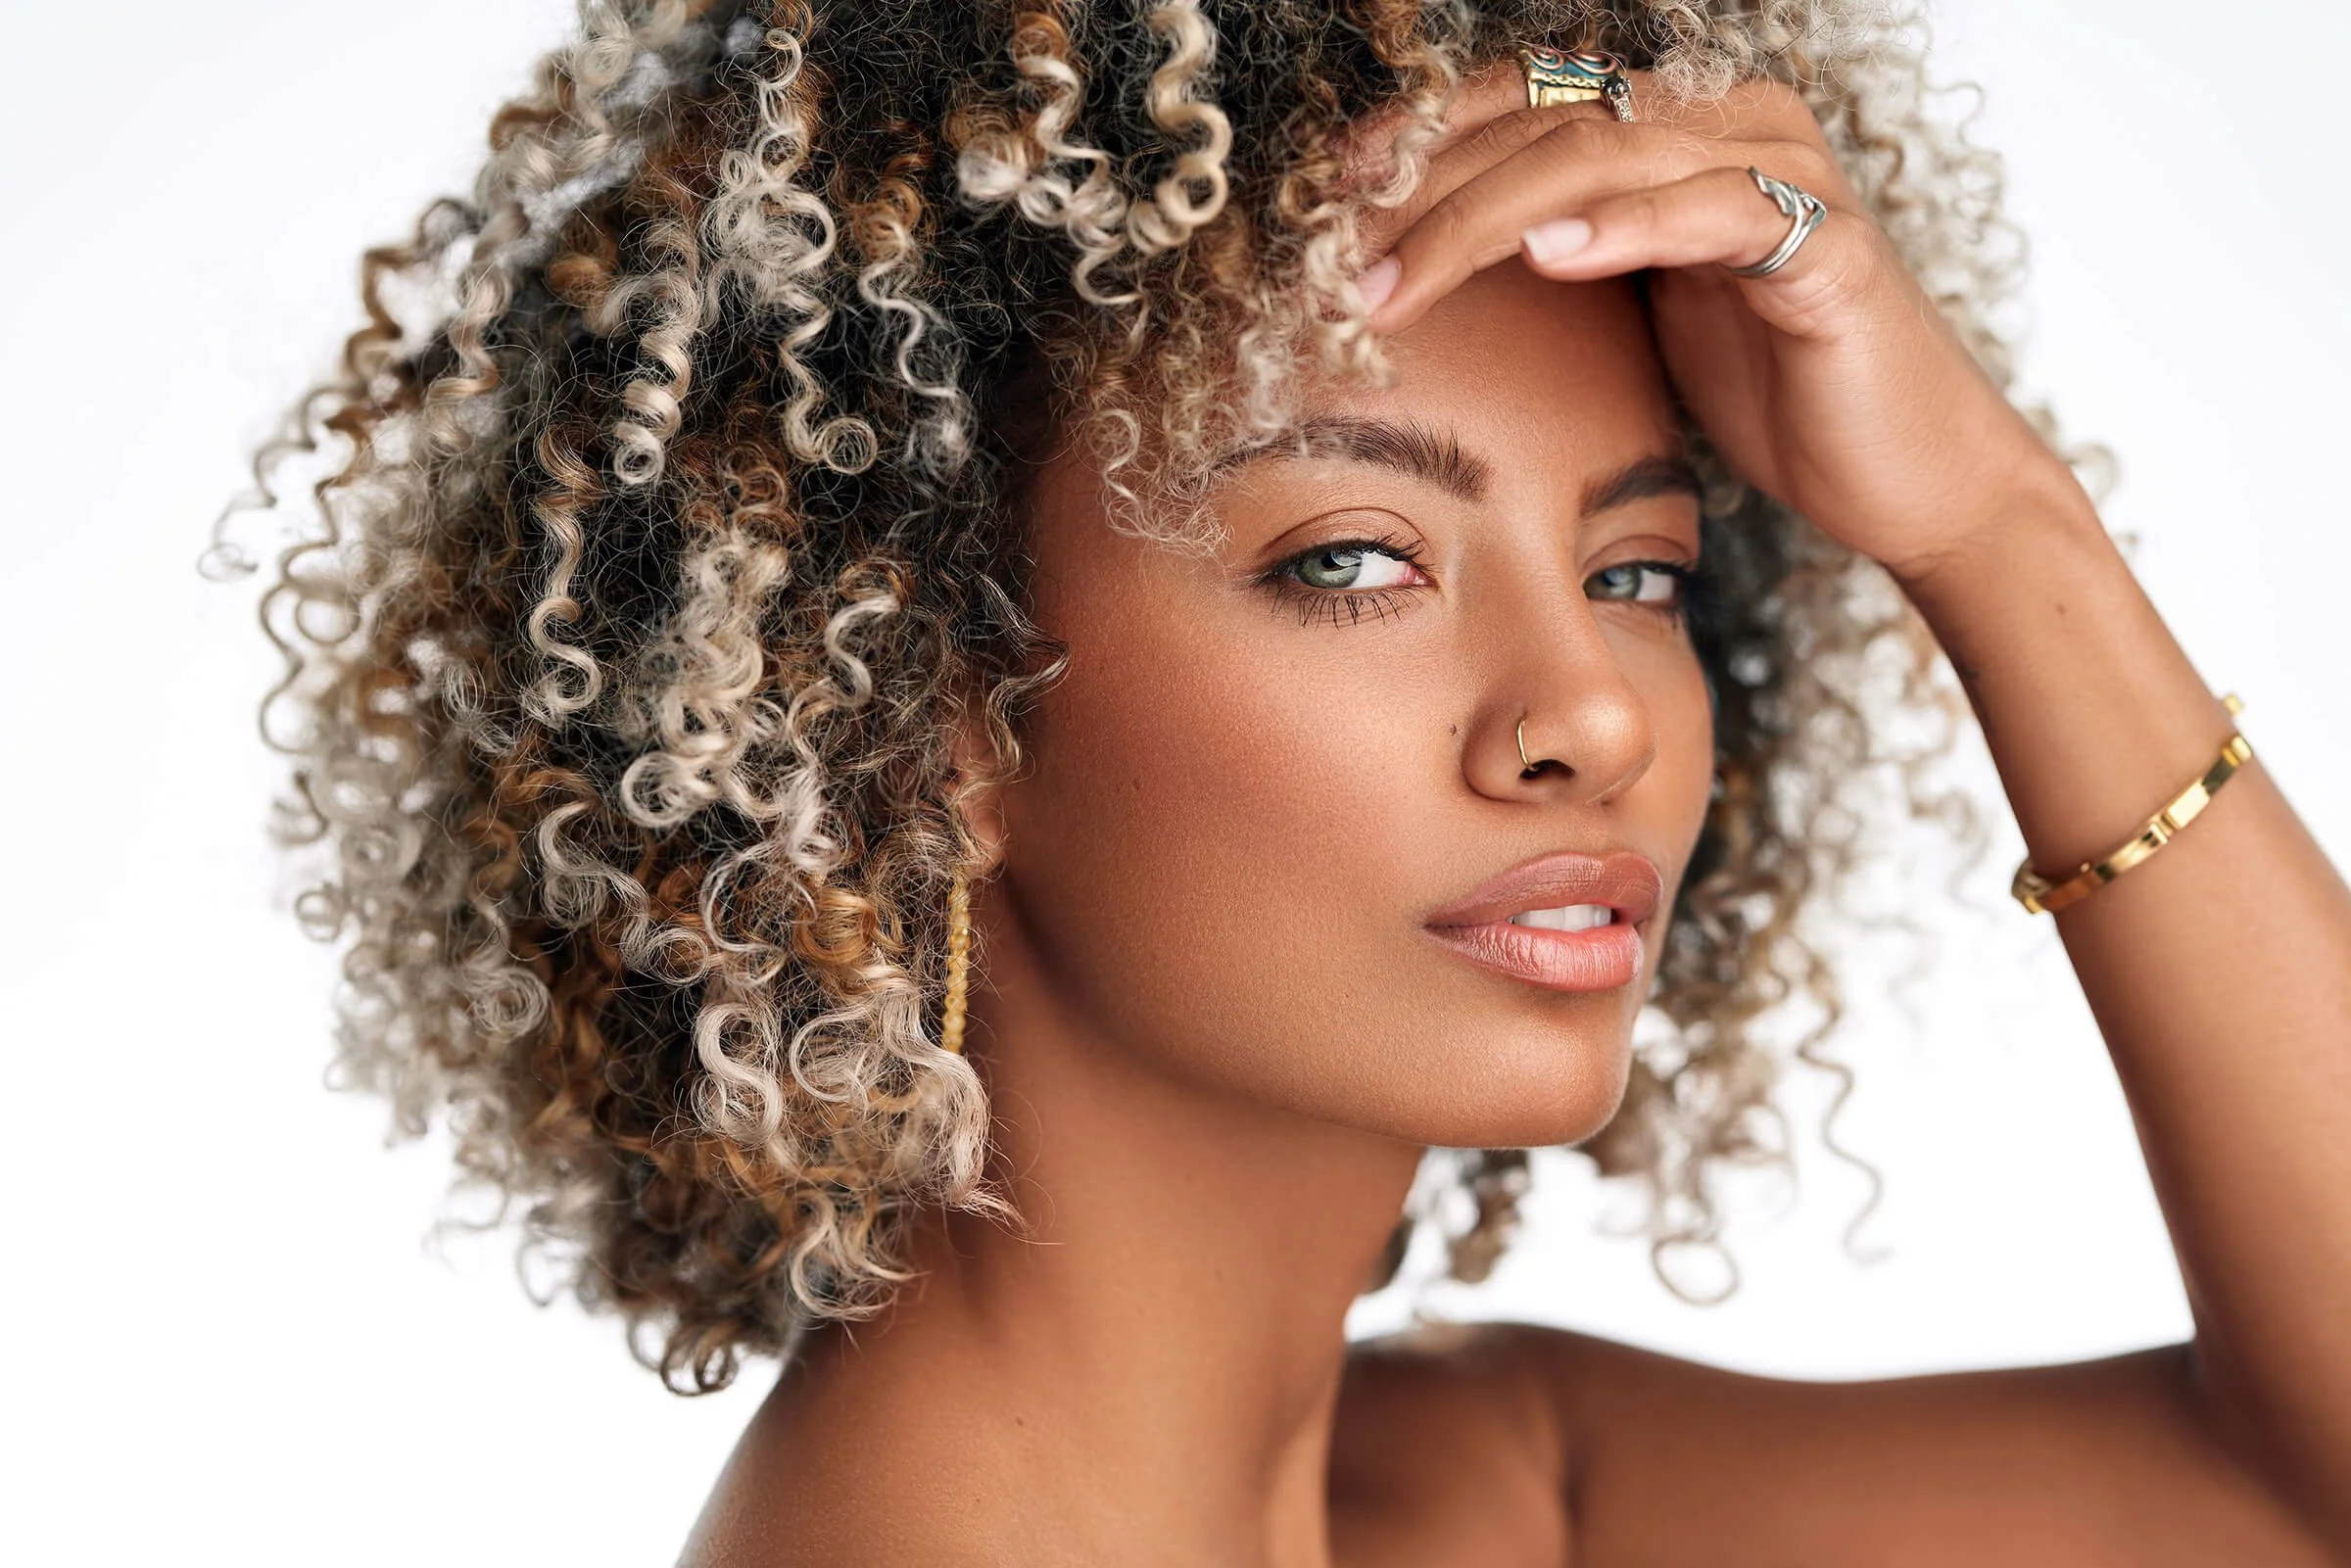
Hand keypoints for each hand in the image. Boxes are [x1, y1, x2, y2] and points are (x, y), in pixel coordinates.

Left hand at [1346, 62, 2087, 585]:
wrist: (1903, 474)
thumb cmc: (1768, 391)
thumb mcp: (1636, 311)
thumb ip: (1557, 253)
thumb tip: (1414, 255)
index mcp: (1679, 126)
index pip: (1523, 100)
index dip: (1417, 139)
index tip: (1324, 200)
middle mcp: (1732, 121)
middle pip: (1546, 122)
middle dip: (1426, 193)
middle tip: (1338, 263)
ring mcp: (1786, 172)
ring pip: (1607, 154)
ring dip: (1484, 216)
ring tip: (1398, 279)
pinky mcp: (1828, 247)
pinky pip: (1712, 214)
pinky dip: (1625, 226)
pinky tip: (1549, 254)